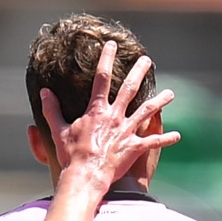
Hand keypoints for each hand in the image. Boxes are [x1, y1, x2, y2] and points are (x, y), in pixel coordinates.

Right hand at [39, 41, 178, 197]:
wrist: (86, 175)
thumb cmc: (71, 154)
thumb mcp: (58, 129)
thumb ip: (51, 109)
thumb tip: (43, 91)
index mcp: (97, 110)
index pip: (101, 78)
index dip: (107, 59)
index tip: (112, 45)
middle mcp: (115, 117)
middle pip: (130, 89)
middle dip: (139, 72)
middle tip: (148, 60)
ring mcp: (127, 132)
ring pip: (147, 111)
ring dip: (160, 101)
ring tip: (171, 93)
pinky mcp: (135, 148)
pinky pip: (154, 141)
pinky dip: (166, 138)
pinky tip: (178, 136)